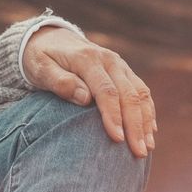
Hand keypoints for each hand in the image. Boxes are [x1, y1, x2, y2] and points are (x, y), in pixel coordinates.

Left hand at [21, 25, 155, 157]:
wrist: (51, 39)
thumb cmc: (42, 58)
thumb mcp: (40, 67)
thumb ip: (60, 81)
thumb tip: (84, 99)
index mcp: (87, 58)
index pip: (106, 90)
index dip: (113, 115)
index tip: (117, 139)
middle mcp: (108, 60)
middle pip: (128, 94)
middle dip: (135, 125)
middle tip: (138, 153)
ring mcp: (119, 65)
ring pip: (140, 93)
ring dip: (146, 121)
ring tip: (147, 148)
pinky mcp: (124, 72)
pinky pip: (142, 91)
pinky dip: (148, 111)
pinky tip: (151, 131)